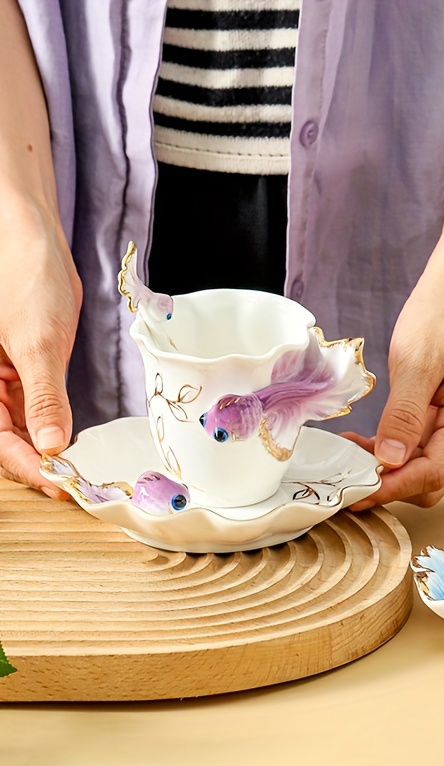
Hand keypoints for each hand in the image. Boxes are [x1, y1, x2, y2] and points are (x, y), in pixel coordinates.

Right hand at [0, 212, 81, 496]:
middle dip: (38, 465)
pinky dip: (54, 426)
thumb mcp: (37, 342)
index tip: (60, 485)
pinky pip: (36, 407)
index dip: (27, 466)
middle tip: (75, 485)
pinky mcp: (26, 370)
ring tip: (79, 471)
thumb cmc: (26, 280)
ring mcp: (5, 379)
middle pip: (8, 439)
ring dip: (48, 450)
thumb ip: (43, 396)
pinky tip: (73, 442)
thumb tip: (49, 445)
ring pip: (22, 428)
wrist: (37, 242)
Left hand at [346, 264, 443, 507]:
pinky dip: (397, 453)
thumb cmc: (441, 314)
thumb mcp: (414, 362)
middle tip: (346, 474)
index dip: (392, 488)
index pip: (432, 474)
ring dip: (391, 470)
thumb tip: (390, 462)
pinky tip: (368, 442)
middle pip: (432, 481)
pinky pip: (426, 450)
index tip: (355, 492)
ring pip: (428, 470)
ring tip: (351, 454)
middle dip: (390, 484)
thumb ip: (403, 415)